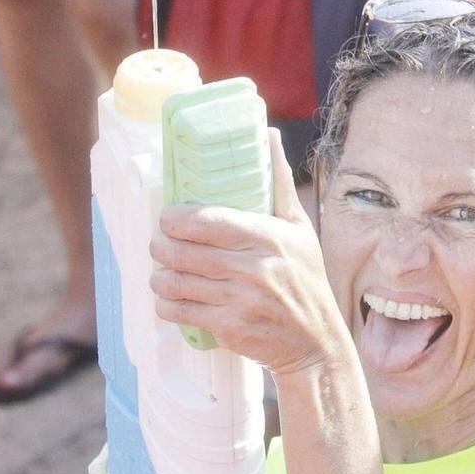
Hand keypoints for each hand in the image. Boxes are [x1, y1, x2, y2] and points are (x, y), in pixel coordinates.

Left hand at [150, 131, 347, 376]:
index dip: (176, 219)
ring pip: (177, 283)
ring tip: (162, 272)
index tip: (168, 218)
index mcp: (271, 237)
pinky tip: (170, 300)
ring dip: (160, 278)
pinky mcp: (229, 328)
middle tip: (159, 244)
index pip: (208, 221)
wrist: (316, 340)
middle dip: (161, 247)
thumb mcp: (299, 228)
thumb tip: (266, 133)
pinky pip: (181, 313)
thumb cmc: (305, 277)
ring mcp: (241, 300)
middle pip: (185, 252)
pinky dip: (167, 306)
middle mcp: (256, 268)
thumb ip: (278, 183)